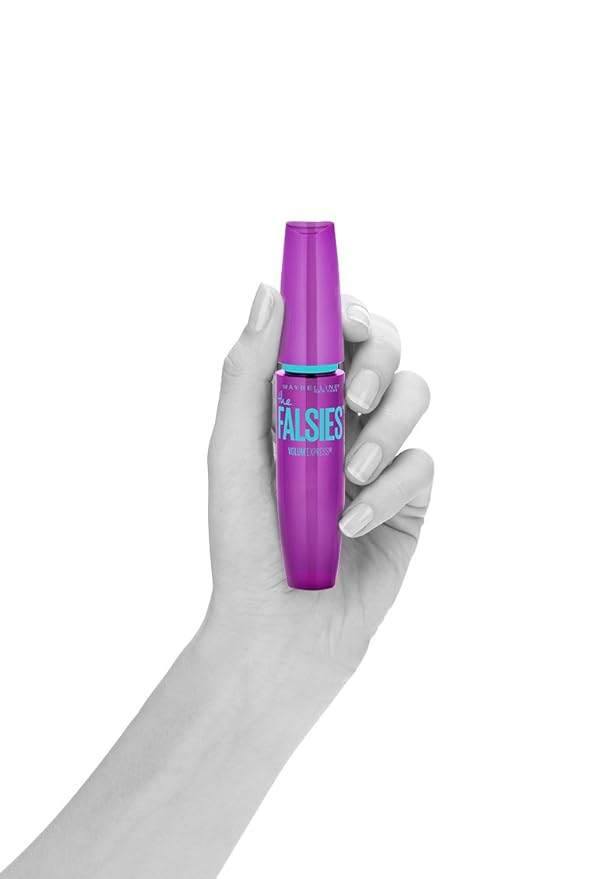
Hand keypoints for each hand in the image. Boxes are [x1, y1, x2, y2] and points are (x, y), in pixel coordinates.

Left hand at [206, 283, 432, 682]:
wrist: (279, 626)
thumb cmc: (245, 541)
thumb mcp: (233, 450)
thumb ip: (249, 372)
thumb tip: (270, 292)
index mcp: (295, 400)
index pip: (331, 333)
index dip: (346, 313)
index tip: (345, 321)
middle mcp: (340, 418)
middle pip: (385, 350)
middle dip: (377, 361)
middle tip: (354, 396)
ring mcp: (379, 455)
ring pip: (415, 396)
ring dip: (386, 426)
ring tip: (352, 473)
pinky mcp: (409, 498)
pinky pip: (422, 464)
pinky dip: (390, 488)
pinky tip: (353, 521)